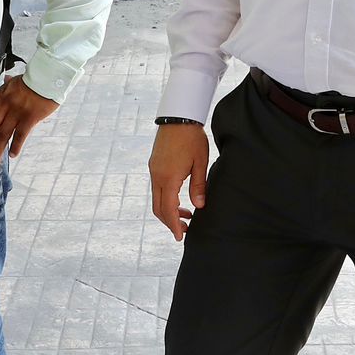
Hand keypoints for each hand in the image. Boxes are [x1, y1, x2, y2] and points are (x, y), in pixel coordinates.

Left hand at [0, 73, 57, 163]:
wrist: (49, 79)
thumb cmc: (35, 79)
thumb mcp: (17, 80)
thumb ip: (10, 83)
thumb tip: (6, 80)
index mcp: (1, 94)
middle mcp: (6, 105)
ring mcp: (17, 113)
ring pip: (3, 135)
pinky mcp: (29, 119)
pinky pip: (20, 136)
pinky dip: (16, 147)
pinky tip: (12, 154)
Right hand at [148, 123, 208, 240]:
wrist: (178, 116)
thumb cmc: (192, 138)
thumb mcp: (201, 162)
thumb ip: (199, 185)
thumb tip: (199, 206)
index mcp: (168, 178)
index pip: (168, 210)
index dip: (174, 226)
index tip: (180, 237)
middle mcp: (157, 176)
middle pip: (158, 208)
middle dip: (170, 222)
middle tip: (185, 229)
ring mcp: (153, 170)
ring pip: (157, 199)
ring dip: (169, 210)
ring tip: (187, 215)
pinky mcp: (154, 164)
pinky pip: (157, 188)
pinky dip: (166, 198)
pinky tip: (179, 198)